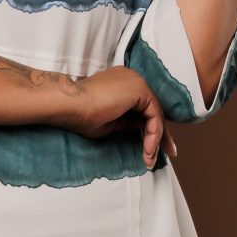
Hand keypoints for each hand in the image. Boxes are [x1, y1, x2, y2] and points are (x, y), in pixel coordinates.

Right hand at [62, 67, 177, 166]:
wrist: (68, 104)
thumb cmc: (80, 115)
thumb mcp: (110, 122)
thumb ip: (128, 122)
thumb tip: (144, 128)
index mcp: (122, 84)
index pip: (143, 107)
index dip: (150, 128)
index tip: (152, 147)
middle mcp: (132, 79)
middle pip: (153, 109)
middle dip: (161, 134)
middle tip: (167, 153)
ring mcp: (136, 82)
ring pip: (155, 113)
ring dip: (156, 138)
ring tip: (149, 157)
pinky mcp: (140, 89)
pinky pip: (154, 115)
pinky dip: (153, 134)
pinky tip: (148, 148)